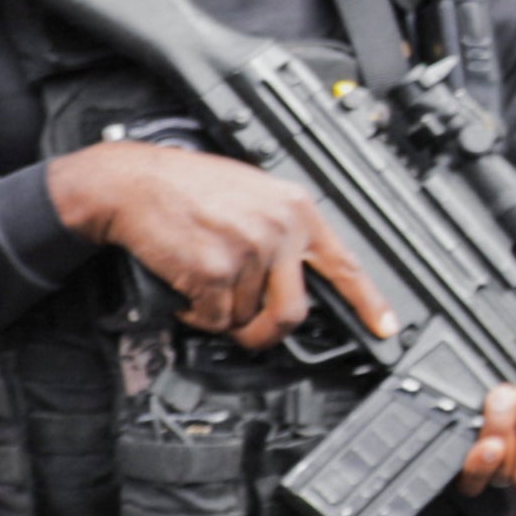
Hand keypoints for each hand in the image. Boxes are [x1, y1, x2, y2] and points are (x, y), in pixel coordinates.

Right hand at [47, 140, 387, 351]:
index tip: (385, 327)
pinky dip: (197, 313)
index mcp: (295, 209)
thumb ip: (281, 229)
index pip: (344, 264)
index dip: (368, 301)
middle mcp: (279, 230)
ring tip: (202, 279)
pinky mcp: (215, 272)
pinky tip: (185, 284)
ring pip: (246, 317)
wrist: (130, 183)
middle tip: (250, 333)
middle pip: (294, 312)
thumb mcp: (252, 193)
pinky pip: (214, 318)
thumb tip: (296, 275)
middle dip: (269, 332)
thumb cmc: (185, 188)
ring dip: (221, 312)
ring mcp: (249, 252)